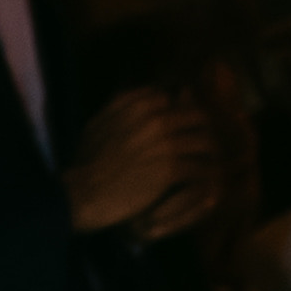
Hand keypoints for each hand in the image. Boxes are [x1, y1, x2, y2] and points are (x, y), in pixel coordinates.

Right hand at [65, 87, 216, 240]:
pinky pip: (200, 167)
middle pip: (197, 116)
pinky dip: (206, 175)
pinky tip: (206, 183)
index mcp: (139, 104)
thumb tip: (138, 95)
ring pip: (204, 141)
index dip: (180, 113)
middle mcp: (156, 118)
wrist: (80, 195)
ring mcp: (165, 143)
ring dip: (210, 153)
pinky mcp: (170, 169)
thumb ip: (120, 105)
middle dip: (203, 129)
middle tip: (204, 145)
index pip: (174, 99)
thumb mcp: (97, 123)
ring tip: (209, 163)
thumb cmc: (84, 164)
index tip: (181, 128)